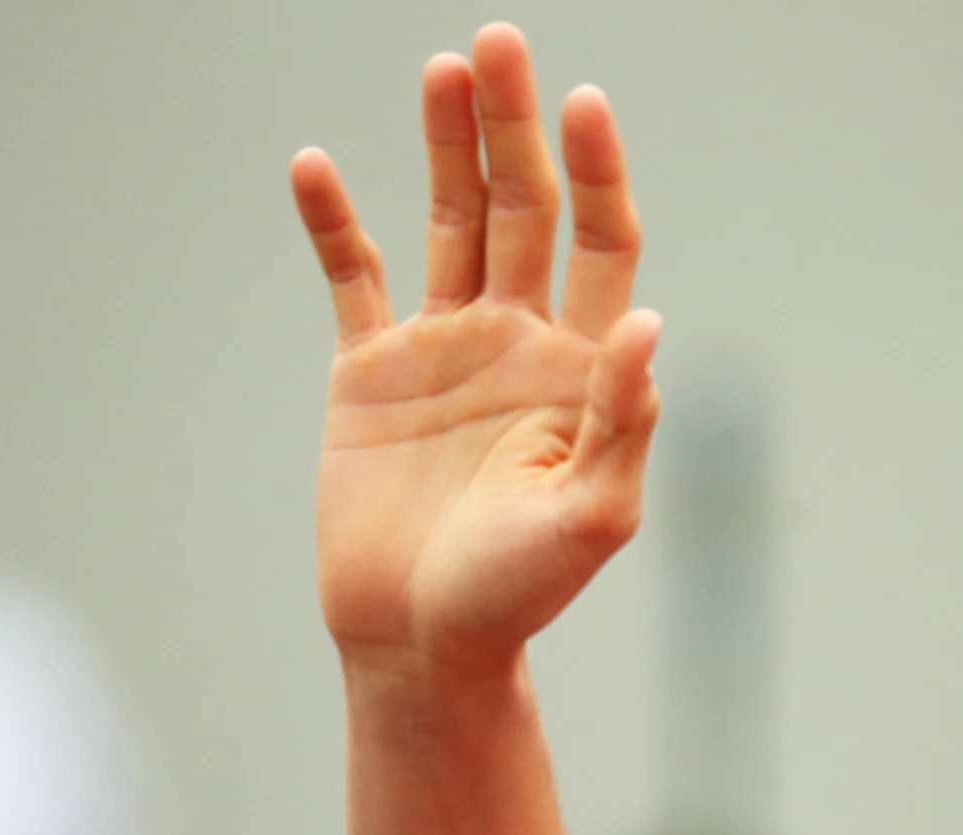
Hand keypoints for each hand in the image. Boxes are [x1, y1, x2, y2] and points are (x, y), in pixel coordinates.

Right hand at [292, 24, 658, 668]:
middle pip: (524, 208)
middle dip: (513, 126)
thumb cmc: (518, 597)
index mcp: (578, 368)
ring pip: (450, 222)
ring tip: (444, 68)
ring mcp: (443, 351)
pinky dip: (335, 224)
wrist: (423, 647)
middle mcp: (516, 342)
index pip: (599, 243)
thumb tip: (644, 325)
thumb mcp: (590, 518)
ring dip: (447, 146)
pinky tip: (317, 166)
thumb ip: (621, 424)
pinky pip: (353, 280)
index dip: (596, 173)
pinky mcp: (370, 375)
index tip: (583, 105)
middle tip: (499, 43)